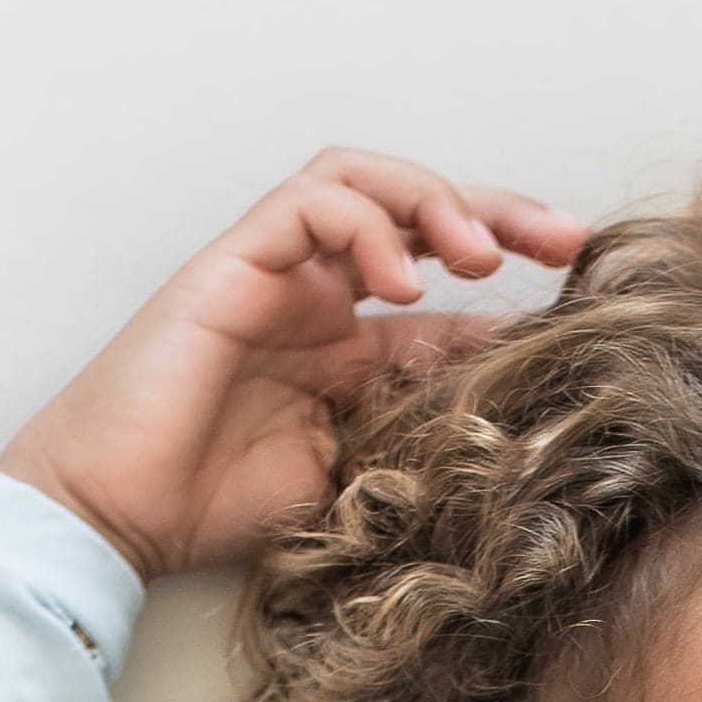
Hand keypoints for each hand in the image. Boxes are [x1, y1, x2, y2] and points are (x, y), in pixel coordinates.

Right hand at [0, 149, 588, 580]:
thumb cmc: (215, 509)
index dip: (514, 286)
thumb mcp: (354, 473)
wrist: (116, 517)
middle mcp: (314, 297)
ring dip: (436, 202)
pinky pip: (309, 203)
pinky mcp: (231, 263)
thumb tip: (517, 409)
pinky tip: (402, 280)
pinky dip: (366, 225)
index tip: (584, 296)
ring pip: (366, 184)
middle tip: (563, 240)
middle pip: (418, 214)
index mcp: (345, 349)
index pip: (443, 291)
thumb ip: (417, 428)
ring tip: (478, 256)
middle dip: (498, 212)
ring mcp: (273, 273)